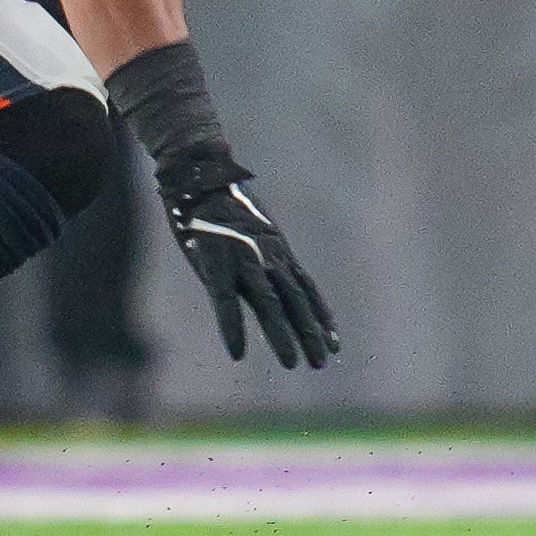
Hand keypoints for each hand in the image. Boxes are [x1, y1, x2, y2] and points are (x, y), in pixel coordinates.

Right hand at [155, 156, 340, 368]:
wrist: (200, 172)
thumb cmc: (223, 200)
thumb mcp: (253, 227)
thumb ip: (265, 250)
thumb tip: (275, 271)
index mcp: (276, 249)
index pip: (306, 289)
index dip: (321, 317)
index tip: (335, 344)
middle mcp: (267, 255)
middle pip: (295, 301)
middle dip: (310, 333)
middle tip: (322, 362)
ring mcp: (243, 258)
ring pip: (268, 304)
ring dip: (281, 336)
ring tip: (293, 364)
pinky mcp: (214, 262)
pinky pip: (224, 302)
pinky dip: (232, 327)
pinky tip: (237, 352)